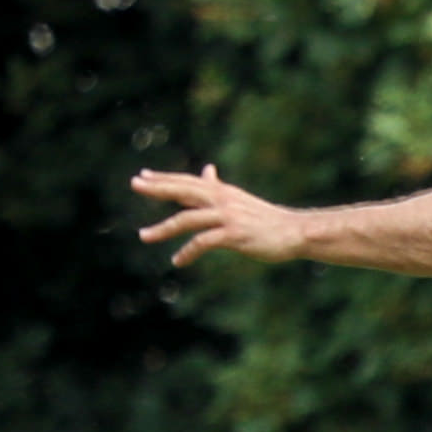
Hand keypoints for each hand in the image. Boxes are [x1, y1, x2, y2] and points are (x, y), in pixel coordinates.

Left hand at [131, 164, 311, 267]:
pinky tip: (178, 261)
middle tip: (135, 184)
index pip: (188, 181)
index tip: (142, 175)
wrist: (296, 232)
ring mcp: (227, 217)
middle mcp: (222, 200)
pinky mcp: (234, 235)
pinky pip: (203, 243)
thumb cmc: (268, 219)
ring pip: (187, 219)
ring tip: (143, 236)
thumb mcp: (239, 199)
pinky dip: (188, 252)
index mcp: (222, 192)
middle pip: (183, 190)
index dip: (164, 178)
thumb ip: (218, 187)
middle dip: (158, 188)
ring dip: (163, 228)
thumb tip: (207, 169)